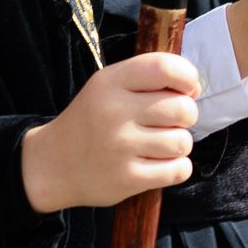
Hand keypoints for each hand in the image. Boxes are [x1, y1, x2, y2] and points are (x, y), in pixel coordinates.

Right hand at [20, 52, 201, 212]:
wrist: (54, 163)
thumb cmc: (91, 120)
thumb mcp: (107, 87)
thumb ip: (147, 79)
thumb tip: (193, 89)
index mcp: (110, 82)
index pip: (165, 68)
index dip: (187, 77)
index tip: (185, 89)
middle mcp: (114, 112)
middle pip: (183, 109)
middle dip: (184, 116)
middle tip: (166, 122)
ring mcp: (121, 147)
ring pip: (183, 142)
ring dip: (177, 144)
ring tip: (157, 145)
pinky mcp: (128, 179)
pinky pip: (179, 170)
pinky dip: (176, 168)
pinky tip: (158, 164)